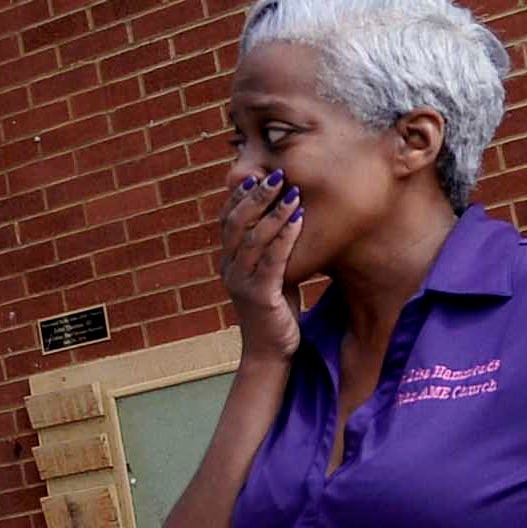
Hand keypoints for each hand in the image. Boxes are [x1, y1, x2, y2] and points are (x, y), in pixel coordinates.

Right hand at [216, 172, 303, 362]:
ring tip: (292, 191)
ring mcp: (241, 283)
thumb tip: (285, 218)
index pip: (227, 220)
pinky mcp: (259, 296)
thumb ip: (269, 251)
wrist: (271, 353)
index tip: (259, 173)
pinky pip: (272, 258)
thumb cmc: (275, 313)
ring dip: (274, 211)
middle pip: (236, 223)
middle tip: (276, 174)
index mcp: (228, 262)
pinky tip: (299, 217)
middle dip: (256, 195)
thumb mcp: (269, 276)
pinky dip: (285, 234)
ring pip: (253, 237)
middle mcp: (229, 270)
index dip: (241, 195)